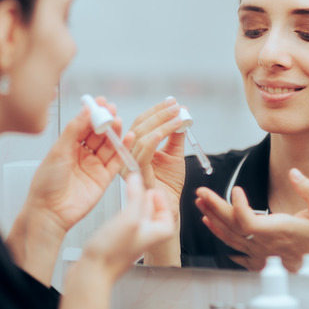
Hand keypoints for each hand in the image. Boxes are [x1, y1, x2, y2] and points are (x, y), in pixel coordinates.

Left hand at [6, 97, 131, 283]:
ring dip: (115, 133)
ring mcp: (94, 166)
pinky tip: (128, 138)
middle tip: (112, 111)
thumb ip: (74, 129)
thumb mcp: (58, 151)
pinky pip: (117, 162)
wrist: (49, 211)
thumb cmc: (46, 183)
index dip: (93, 114)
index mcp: (68, 146)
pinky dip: (124, 150)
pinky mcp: (104, 178)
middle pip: (99, 134)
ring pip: (109, 146)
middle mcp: (82, 155)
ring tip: (119, 122)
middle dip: (106, 122)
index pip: (84, 125)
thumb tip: (86, 110)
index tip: (101, 102)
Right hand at [57, 173, 173, 308]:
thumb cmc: (112, 254)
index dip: (161, 199)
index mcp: (157, 233)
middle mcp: (146, 235)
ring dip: (135, 201)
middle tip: (140, 185)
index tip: (151, 189)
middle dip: (147, 197)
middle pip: (153, 212)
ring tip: (130, 190)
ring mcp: (132, 237)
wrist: (92, 272)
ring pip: (139, 214)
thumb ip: (136, 197)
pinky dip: (125, 208)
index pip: (168, 213)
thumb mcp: (130, 218)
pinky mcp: (118, 238)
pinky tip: (118, 205)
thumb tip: (137, 178)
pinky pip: (127, 219)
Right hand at [127, 97, 185, 212]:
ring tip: (177, 115)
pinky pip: (144, 151)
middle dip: (159, 113)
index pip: (141, 123)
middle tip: (176, 106)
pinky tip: (168, 129)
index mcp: (133, 147)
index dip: (156, 111)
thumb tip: (181, 114)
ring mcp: (128, 163)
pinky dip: (156, 136)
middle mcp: (127, 154)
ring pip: (141, 135)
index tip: (173, 102)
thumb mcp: (174, 154)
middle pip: (139, 126)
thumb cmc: (168, 184)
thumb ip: (175, 135)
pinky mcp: (135, 173)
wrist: (169, 206)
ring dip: (161, 122)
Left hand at [195, 168, 308, 271]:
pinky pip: (232, 246)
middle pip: (232, 226)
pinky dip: (218, 233)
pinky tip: (209, 222)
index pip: (249, 222)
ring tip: (201, 202)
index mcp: (277, 230)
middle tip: (202, 192)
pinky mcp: (254, 256)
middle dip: (214, 207)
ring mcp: (257, 251)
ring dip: (212, 218)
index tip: (235, 190)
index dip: (238, 207)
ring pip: (229, 236)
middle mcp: (263, 242)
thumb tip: (295, 173)